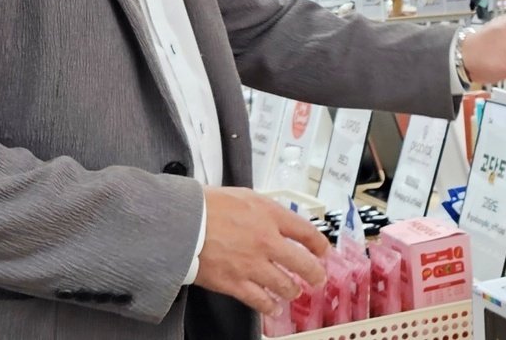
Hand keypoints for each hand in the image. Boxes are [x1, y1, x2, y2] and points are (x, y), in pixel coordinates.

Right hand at [193, 186, 328, 317]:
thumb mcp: (244, 196)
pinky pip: (260, 300)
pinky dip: (269, 306)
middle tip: (318, 278)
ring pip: (284, 285)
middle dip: (314, 274)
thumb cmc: (206, 206)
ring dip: (292, 290)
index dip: (319, 244)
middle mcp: (266, 241)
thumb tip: (276, 218)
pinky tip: (273, 307)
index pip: (306, 231)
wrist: (182, 223)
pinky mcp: (235, 283)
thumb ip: (264, 210)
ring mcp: (252, 264)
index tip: (323, 251)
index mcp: (270, 215)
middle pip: (303, 263)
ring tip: (293, 292)